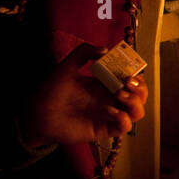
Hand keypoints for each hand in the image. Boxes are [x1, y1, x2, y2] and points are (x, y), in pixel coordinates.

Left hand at [21, 43, 147, 146]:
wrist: (38, 112)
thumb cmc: (52, 90)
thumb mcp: (67, 65)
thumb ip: (84, 52)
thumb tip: (105, 49)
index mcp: (106, 84)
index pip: (131, 79)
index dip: (136, 74)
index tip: (130, 68)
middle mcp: (111, 99)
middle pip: (140, 96)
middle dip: (140, 87)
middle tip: (128, 81)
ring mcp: (109, 115)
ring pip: (138, 112)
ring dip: (135, 102)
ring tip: (119, 94)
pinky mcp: (104, 129)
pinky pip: (124, 127)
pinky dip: (122, 118)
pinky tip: (108, 110)